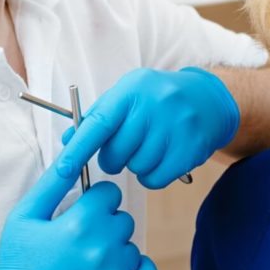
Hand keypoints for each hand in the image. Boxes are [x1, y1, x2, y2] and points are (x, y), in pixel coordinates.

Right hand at [0, 159, 157, 269]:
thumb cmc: (16, 268)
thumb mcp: (23, 218)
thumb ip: (52, 184)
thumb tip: (74, 155)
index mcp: (79, 222)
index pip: (110, 193)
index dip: (95, 202)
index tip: (81, 216)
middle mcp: (102, 246)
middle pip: (122, 219)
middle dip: (105, 226)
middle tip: (79, 244)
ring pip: (132, 245)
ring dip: (116, 251)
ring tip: (87, 266)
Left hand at [63, 67, 239, 188]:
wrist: (208, 101)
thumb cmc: (157, 100)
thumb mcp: (128, 96)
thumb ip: (98, 117)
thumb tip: (69, 143)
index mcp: (133, 90)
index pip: (99, 123)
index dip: (78, 149)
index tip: (61, 171)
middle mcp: (155, 105)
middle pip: (116, 153)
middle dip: (113, 159)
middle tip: (125, 149)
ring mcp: (176, 127)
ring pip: (136, 168)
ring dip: (136, 165)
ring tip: (150, 147)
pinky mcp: (190, 149)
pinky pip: (155, 179)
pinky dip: (152, 176)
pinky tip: (161, 158)